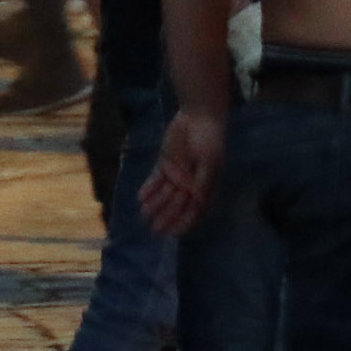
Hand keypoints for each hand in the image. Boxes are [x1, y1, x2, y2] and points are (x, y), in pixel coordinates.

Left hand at [140, 106, 224, 235]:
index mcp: (204, 188)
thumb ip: (202, 183)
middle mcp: (189, 185)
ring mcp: (176, 175)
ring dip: (155, 205)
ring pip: (164, 194)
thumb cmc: (209, 140)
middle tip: (154, 228)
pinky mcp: (165, 164)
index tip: (174, 233)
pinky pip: (155, 180)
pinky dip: (149, 189)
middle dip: (166, 217)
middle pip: (176, 204)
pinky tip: (140, 198)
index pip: (194, 210)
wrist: (199, 117)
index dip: (185, 222)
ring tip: (144, 214)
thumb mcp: (209, 162)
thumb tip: (197, 203)